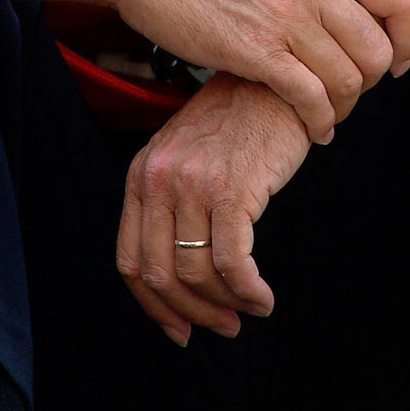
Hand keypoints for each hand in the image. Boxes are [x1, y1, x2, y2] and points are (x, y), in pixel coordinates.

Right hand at [111, 0, 409, 142]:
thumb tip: (356, 16)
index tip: (398, 61)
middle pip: (376, 50)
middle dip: (370, 82)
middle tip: (351, 93)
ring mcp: (286, 17)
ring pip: (347, 79)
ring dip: (342, 107)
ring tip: (328, 113)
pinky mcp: (255, 50)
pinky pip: (309, 98)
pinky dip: (318, 121)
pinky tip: (313, 127)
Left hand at [115, 75, 308, 345]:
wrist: (278, 82)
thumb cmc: (241, 122)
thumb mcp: (190, 157)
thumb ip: (175, 204)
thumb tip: (184, 277)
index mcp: (141, 175)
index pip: (131, 261)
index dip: (154, 306)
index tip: (180, 328)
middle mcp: (159, 180)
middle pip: (160, 274)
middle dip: (192, 313)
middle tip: (223, 326)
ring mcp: (192, 184)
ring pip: (197, 274)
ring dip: (226, 304)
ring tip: (251, 307)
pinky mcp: (232, 189)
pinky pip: (232, 262)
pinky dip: (248, 290)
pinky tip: (263, 296)